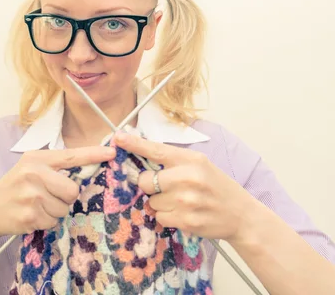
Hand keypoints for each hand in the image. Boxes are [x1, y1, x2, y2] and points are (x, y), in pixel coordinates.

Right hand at [0, 145, 115, 236]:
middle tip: (49, 197)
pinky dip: (46, 222)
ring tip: (36, 206)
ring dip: (54, 211)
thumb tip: (86, 170)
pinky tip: (31, 215)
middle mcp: (33, 173)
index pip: (70, 156)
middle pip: (72, 190)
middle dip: (66, 198)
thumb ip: (54, 168)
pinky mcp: (30, 215)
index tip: (112, 152)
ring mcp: (31, 195)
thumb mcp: (30, 169)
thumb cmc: (15, 188)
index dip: (93, 154)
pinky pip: (53, 222)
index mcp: (36, 159)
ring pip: (64, 208)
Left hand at [114, 132, 254, 241]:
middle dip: (151, 185)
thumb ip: (173, 161)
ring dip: (161, 203)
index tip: (117, 138)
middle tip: (167, 188)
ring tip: (182, 202)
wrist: (241, 215)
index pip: (156, 150)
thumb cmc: (215, 186)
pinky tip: (184, 214)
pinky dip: (167, 217)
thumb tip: (141, 159)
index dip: (134, 144)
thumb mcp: (199, 165)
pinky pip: (160, 217)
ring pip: (152, 201)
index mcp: (191, 159)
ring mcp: (187, 200)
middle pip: (146, 181)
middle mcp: (188, 177)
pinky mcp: (187, 220)